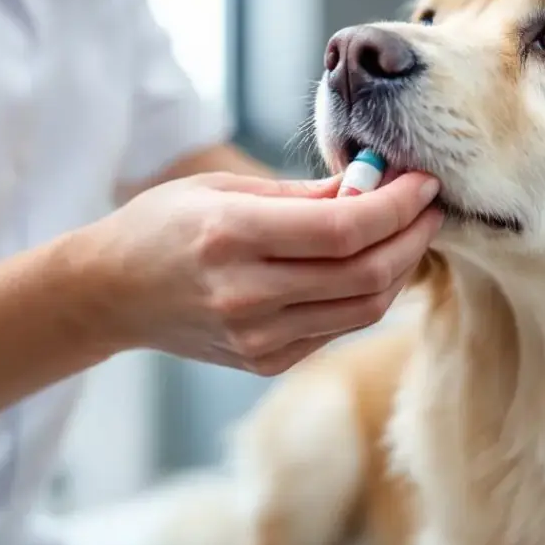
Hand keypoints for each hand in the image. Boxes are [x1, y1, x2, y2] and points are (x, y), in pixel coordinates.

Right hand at [75, 171, 442, 374]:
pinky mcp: (266, 362)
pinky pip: (339, 327)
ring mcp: (257, 338)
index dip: (399, 206)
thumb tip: (375, 184)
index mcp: (232, 238)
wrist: (112, 293)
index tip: (426, 182)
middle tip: (432, 207)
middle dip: (413, 237)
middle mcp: (247, 295)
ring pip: (364, 308)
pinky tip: (372, 264)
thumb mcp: (225, 188)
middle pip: (366, 274)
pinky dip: (367, 294)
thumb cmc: (165, 224)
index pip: (345, 229)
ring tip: (410, 233)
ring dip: (400, 268)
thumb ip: (305, 192)